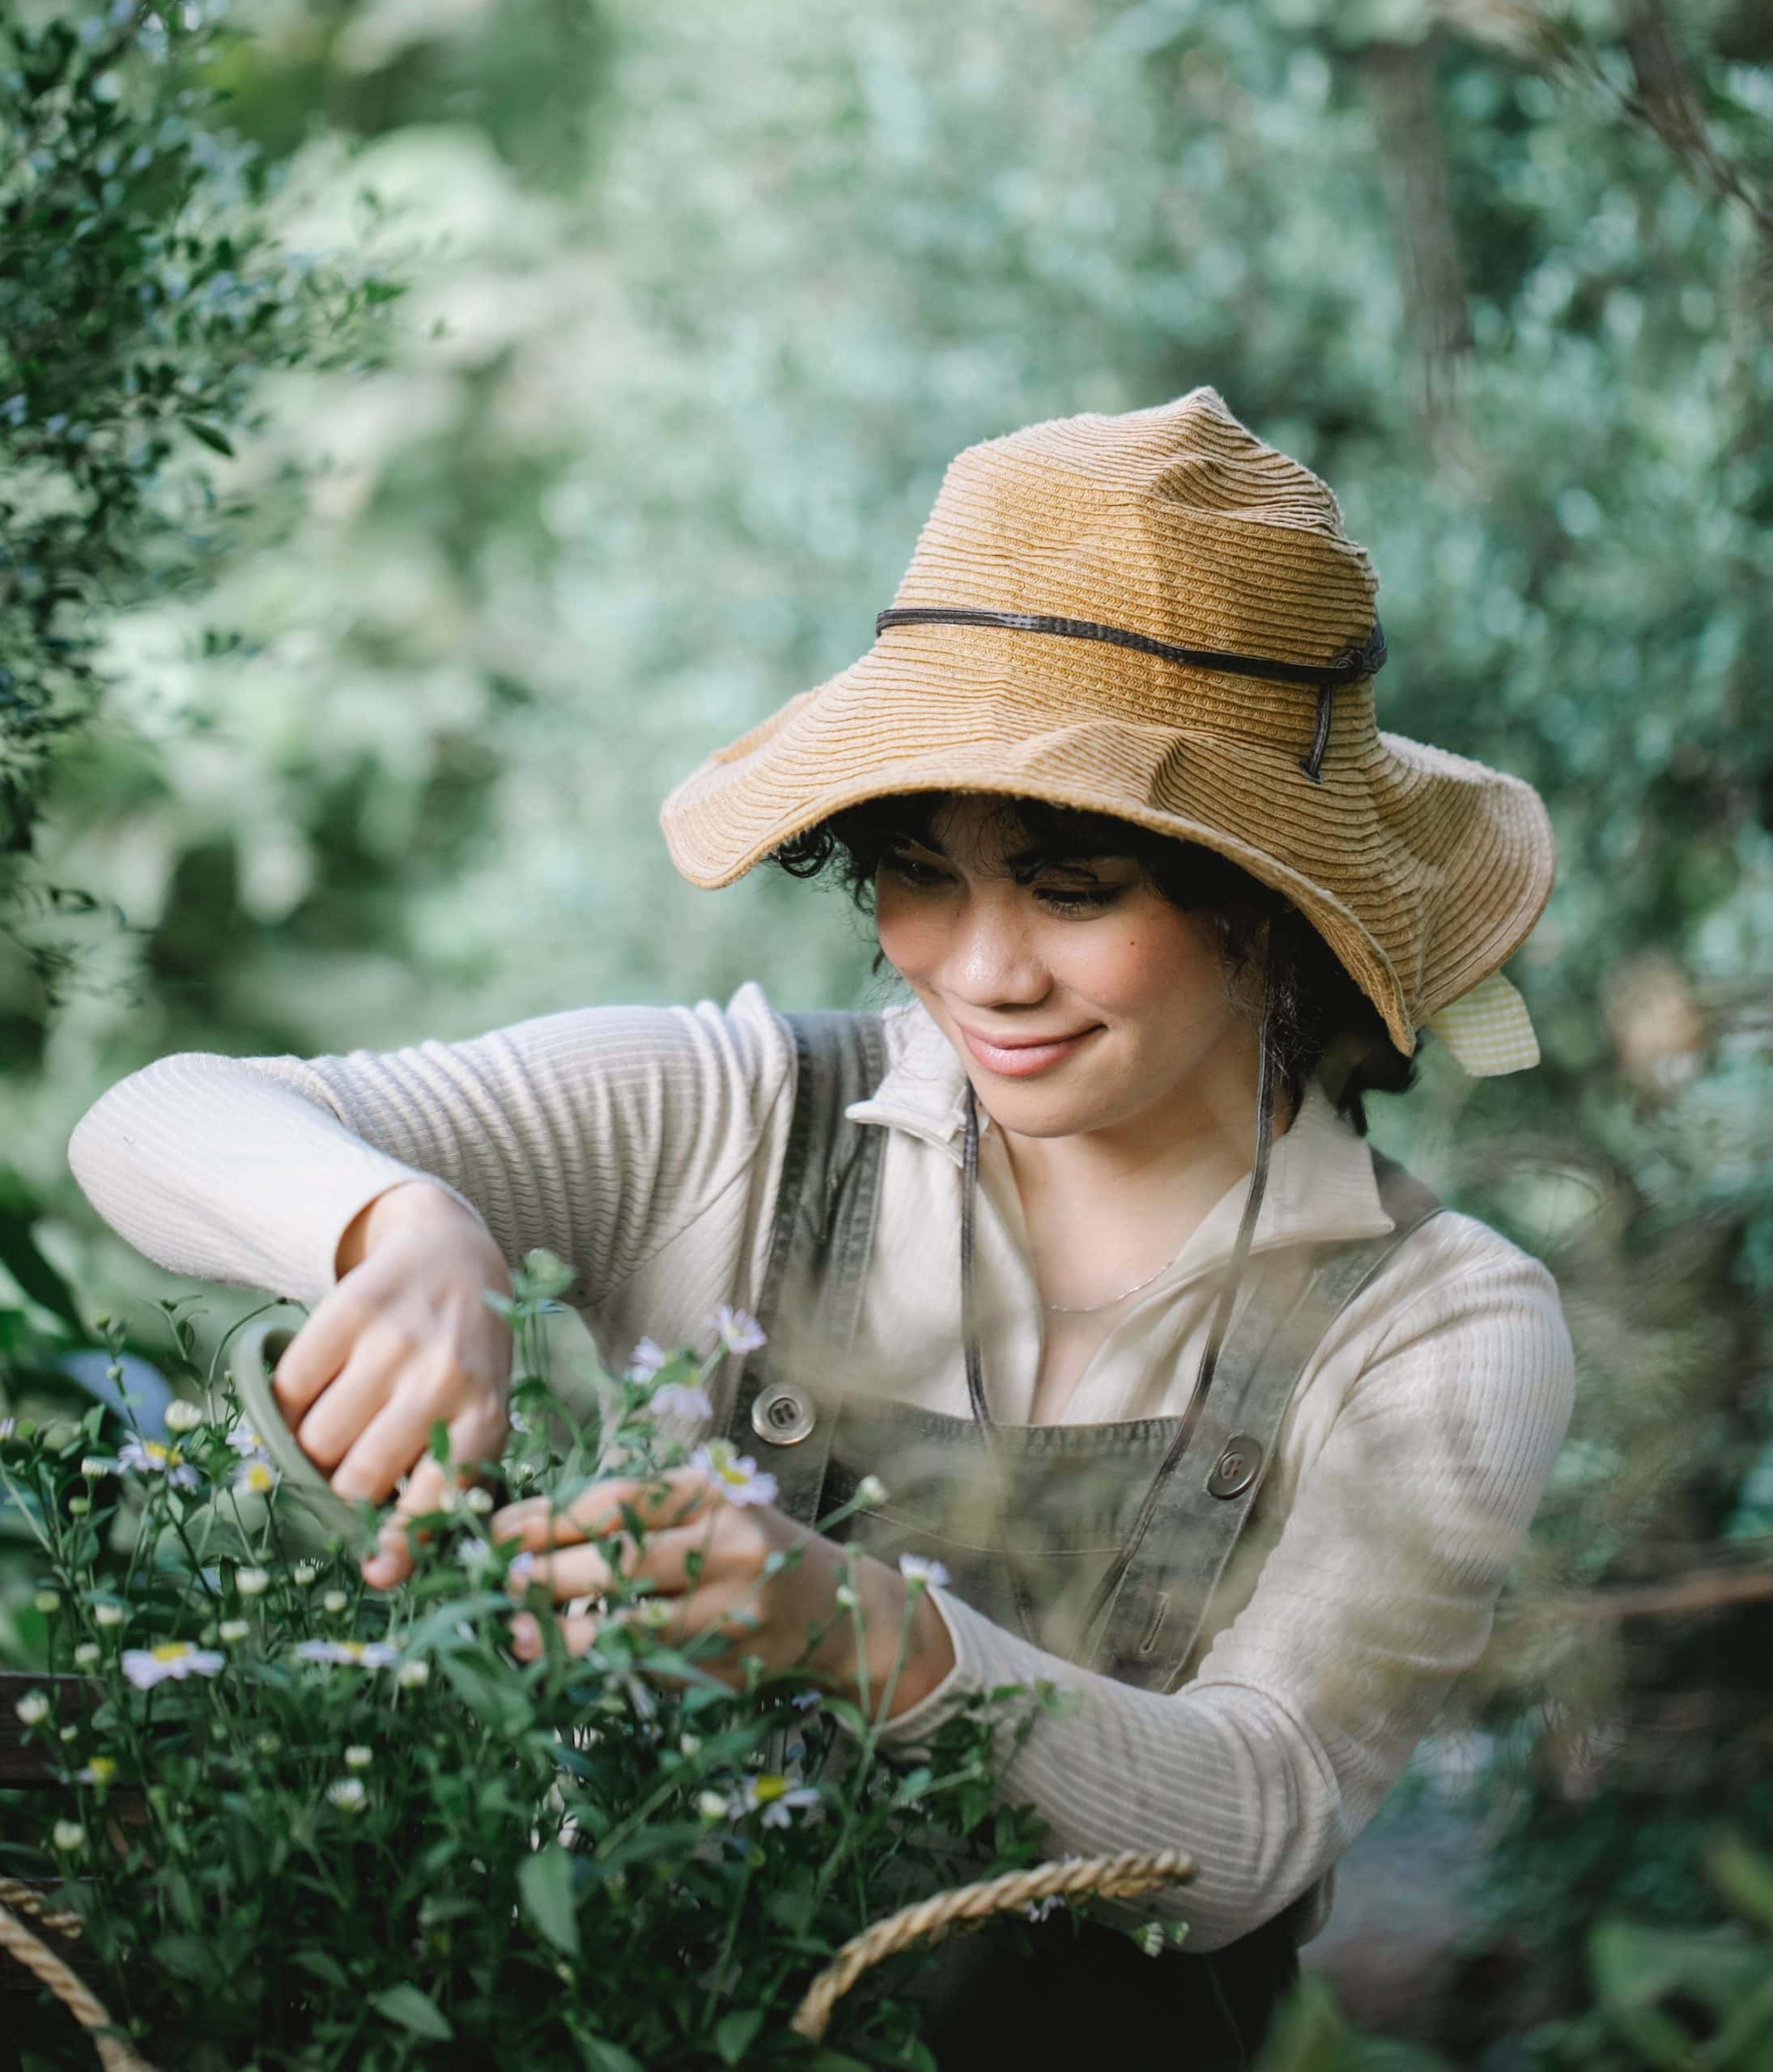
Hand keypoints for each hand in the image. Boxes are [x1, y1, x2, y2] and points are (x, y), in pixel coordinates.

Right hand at [273, 1180, 513, 1586]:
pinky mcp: (352, 1306)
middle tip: (340, 1476)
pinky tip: (315, 1390)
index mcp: (485, 1416)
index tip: (375, 1570)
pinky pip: (291, 1385)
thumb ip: (440, 1483)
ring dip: (309, 1449)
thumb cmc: (464, 1358)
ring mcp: (397, 1340)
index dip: (399, 1545)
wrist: (453, 1256)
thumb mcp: (476, 1415)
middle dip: (338, 1493)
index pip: (435, 1501)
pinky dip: (288, 1401)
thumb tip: (382, 1572)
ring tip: (330, 1430)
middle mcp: (445, 1378)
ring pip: (316, 1438)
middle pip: (358, 1478)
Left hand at [490, 1466, 956, 1719]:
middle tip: (499, 1582)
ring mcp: (731, 1612)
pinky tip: (564, 1664)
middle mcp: (729, 1547)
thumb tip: (528, 1533)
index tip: (496, 1531)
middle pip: (619, 1561)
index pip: (616, 1503)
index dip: (548, 1518)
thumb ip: (635, 1516)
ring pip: (631, 1625)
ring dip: (564, 1632)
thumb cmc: (750, 1548)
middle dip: (548, 1573)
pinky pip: (651, 1666)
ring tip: (514, 1633)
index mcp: (713, 1493)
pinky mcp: (729, 1665)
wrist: (840, 1612)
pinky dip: (602, 1665)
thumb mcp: (705, 1509)